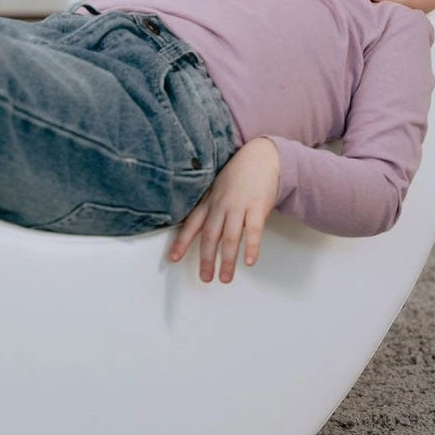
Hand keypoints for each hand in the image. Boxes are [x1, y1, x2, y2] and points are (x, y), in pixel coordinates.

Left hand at [168, 137, 280, 283]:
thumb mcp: (217, 188)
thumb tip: (200, 231)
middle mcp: (221, 205)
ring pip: (230, 237)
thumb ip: (210, 208)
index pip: (192, 224)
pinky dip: (251, 247)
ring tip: (225, 278)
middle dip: (206, 259)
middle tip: (205, 278)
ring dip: (227, 260)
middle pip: (210, 236)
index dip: (182, 242)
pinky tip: (249, 261)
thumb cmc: (239, 175)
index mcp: (210, 202)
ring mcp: (239, 205)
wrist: (261, 156)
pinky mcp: (258, 206)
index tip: (173, 259)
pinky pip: (254, 230)